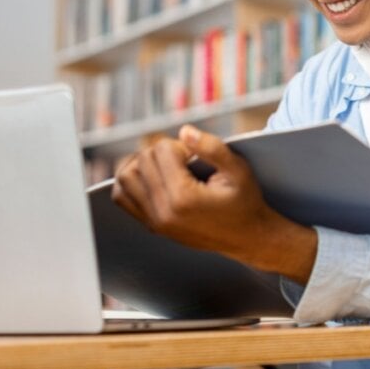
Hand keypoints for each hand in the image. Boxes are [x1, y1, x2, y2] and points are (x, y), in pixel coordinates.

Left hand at [112, 125, 317, 282]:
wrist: (247, 237)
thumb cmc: (245, 202)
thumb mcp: (238, 170)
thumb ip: (212, 148)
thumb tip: (184, 131)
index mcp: (183, 198)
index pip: (161, 151)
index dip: (181, 145)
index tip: (197, 156)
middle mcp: (163, 212)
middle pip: (142, 160)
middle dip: (162, 152)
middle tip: (186, 160)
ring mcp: (154, 221)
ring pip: (125, 177)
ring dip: (142, 163)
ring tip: (166, 165)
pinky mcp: (151, 226)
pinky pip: (122, 197)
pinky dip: (131, 181)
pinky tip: (152, 177)